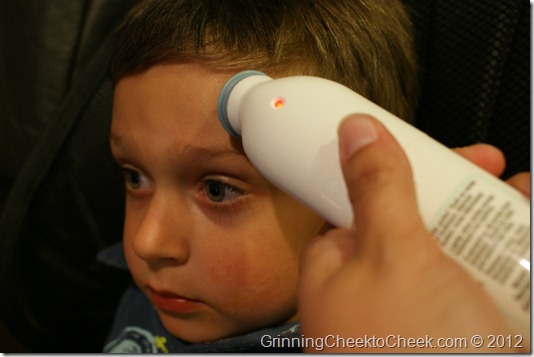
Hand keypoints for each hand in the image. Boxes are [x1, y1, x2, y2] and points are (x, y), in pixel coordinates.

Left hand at [298, 115, 528, 352]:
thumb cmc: (408, 350)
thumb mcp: (393, 255)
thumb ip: (375, 190)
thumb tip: (353, 130)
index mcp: (340, 270)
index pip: (358, 201)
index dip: (393, 169)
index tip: (428, 149)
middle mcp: (376, 292)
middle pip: (412, 220)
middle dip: (453, 189)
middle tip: (488, 167)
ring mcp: (420, 313)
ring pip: (453, 247)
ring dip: (489, 214)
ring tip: (520, 193)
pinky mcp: (461, 331)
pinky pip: (484, 279)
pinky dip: (510, 253)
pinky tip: (526, 233)